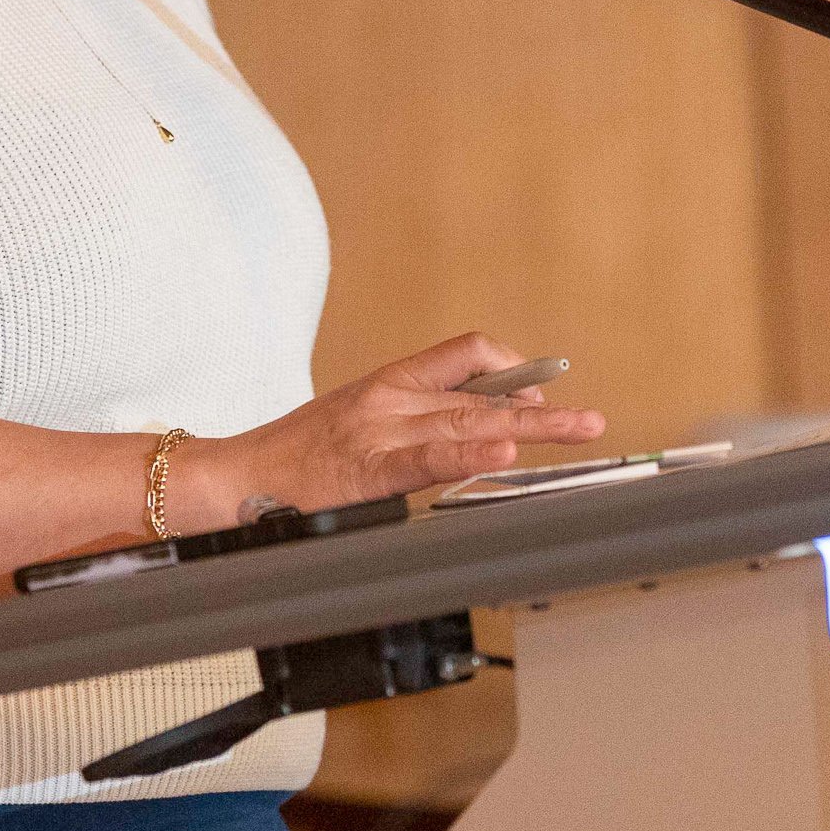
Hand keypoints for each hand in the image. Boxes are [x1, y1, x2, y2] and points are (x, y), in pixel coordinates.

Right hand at [173, 333, 605, 526]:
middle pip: (481, 391)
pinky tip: (500, 451)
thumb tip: (480, 432)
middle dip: (542, 409)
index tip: (542, 393)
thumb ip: (416, 423)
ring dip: (528, 427)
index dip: (512, 369)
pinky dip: (468, 452)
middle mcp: (390, 398)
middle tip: (589, 421)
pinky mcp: (368, 469)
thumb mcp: (361, 423)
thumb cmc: (297, 459)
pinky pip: (427, 458)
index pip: (466, 354)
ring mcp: (379, 431)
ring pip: (466, 420)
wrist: (239, 476)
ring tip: (572, 429)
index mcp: (390, 382)